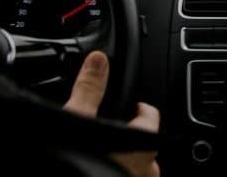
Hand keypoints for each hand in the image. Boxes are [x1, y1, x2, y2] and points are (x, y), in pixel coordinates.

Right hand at [64, 51, 160, 176]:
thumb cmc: (75, 166)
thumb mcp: (77, 121)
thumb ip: (90, 90)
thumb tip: (98, 61)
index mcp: (140, 144)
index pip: (151, 117)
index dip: (141, 109)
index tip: (134, 106)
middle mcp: (145, 170)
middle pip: (149, 148)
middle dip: (135, 140)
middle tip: (115, 134)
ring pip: (142, 172)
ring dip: (129, 164)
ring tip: (108, 157)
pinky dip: (119, 174)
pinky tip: (98, 172)